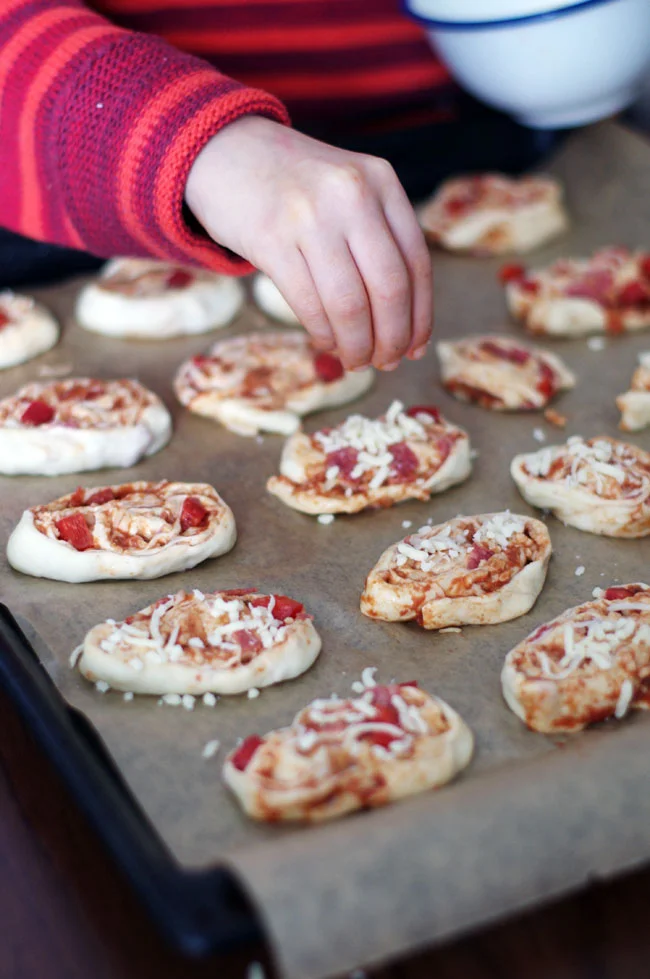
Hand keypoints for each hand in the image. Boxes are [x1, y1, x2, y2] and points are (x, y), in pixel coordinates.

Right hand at [185, 116, 432, 370]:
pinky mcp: (271, 238)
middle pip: (389, 288)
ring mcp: (310, 215)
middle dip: (392, 338)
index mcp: (381, 181)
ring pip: (350, 304)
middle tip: (386, 362)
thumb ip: (378, 238)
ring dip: (356, 345)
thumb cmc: (295, 186)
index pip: (416, 263)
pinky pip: (309, 304)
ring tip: (355, 360)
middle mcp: (351, 194)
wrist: (224, 150)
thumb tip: (405, 322)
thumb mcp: (348, 190)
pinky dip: (323, 333)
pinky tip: (325, 342)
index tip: (416, 347)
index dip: (421, 315)